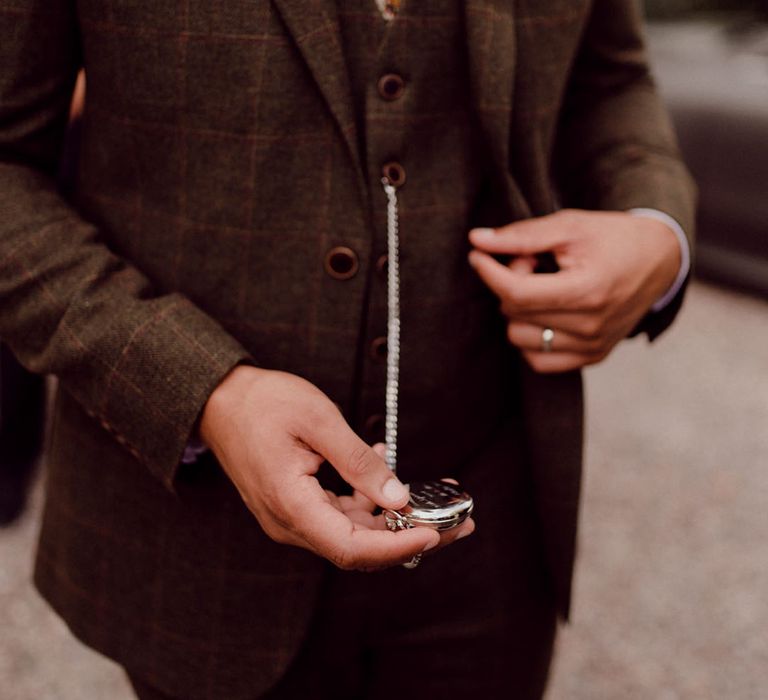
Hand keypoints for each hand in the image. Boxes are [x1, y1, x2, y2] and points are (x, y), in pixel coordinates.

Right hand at [200, 366, 473, 570]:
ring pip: (352, 534)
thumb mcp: (319, 421)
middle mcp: (290, 523)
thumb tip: (397, 497)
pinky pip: (339, 515)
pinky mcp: (296, 507)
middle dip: (409, 538)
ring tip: (435, 499)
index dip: (398, 548)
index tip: (436, 534)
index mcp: (291, 505)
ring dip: (394, 520)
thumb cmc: (263, 403)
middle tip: (457, 524)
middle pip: (358, 549)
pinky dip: (367, 502)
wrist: (219, 401)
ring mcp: (291, 518)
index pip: (352, 548)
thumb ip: (358, 462)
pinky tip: (383, 472)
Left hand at [468, 209, 680, 372]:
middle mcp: (591, 325)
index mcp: (587, 290)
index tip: (477, 255)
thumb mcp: (569, 226)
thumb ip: (521, 235)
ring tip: (544, 288)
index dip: (489, 272)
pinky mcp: (593, 357)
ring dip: (520, 312)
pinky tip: (546, 312)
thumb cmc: (611, 238)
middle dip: (511, 284)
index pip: (516, 293)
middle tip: (532, 263)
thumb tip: (476, 240)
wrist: (660, 260)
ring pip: (519, 339)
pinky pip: (538, 360)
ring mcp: (593, 346)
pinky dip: (531, 337)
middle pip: (514, 314)